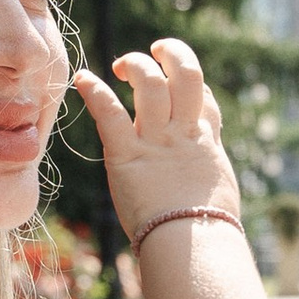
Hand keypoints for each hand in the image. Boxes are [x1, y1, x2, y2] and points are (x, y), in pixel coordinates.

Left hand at [71, 37, 243, 244]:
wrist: (193, 248)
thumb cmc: (205, 235)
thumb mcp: (217, 198)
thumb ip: (206, 182)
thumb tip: (205, 197)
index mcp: (205, 144)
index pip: (203, 98)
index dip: (191, 83)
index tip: (178, 84)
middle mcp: (183, 134)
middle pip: (186, 75)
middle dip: (173, 53)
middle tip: (155, 50)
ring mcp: (156, 141)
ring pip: (151, 83)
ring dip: (136, 64)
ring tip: (121, 65)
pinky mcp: (127, 155)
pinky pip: (109, 112)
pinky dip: (94, 91)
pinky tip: (81, 79)